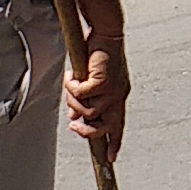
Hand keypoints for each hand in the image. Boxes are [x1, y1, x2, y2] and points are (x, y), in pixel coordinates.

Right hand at [64, 42, 127, 157]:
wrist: (107, 32)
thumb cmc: (99, 54)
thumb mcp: (93, 82)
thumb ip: (87, 99)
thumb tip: (75, 117)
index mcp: (119, 96)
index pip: (119, 125)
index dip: (115, 142)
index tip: (110, 158)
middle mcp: (119, 95)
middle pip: (103, 127)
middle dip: (86, 131)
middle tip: (72, 125)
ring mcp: (112, 90)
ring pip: (87, 111)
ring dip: (73, 101)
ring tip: (71, 84)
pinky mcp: (102, 82)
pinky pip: (80, 95)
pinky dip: (71, 86)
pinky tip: (71, 74)